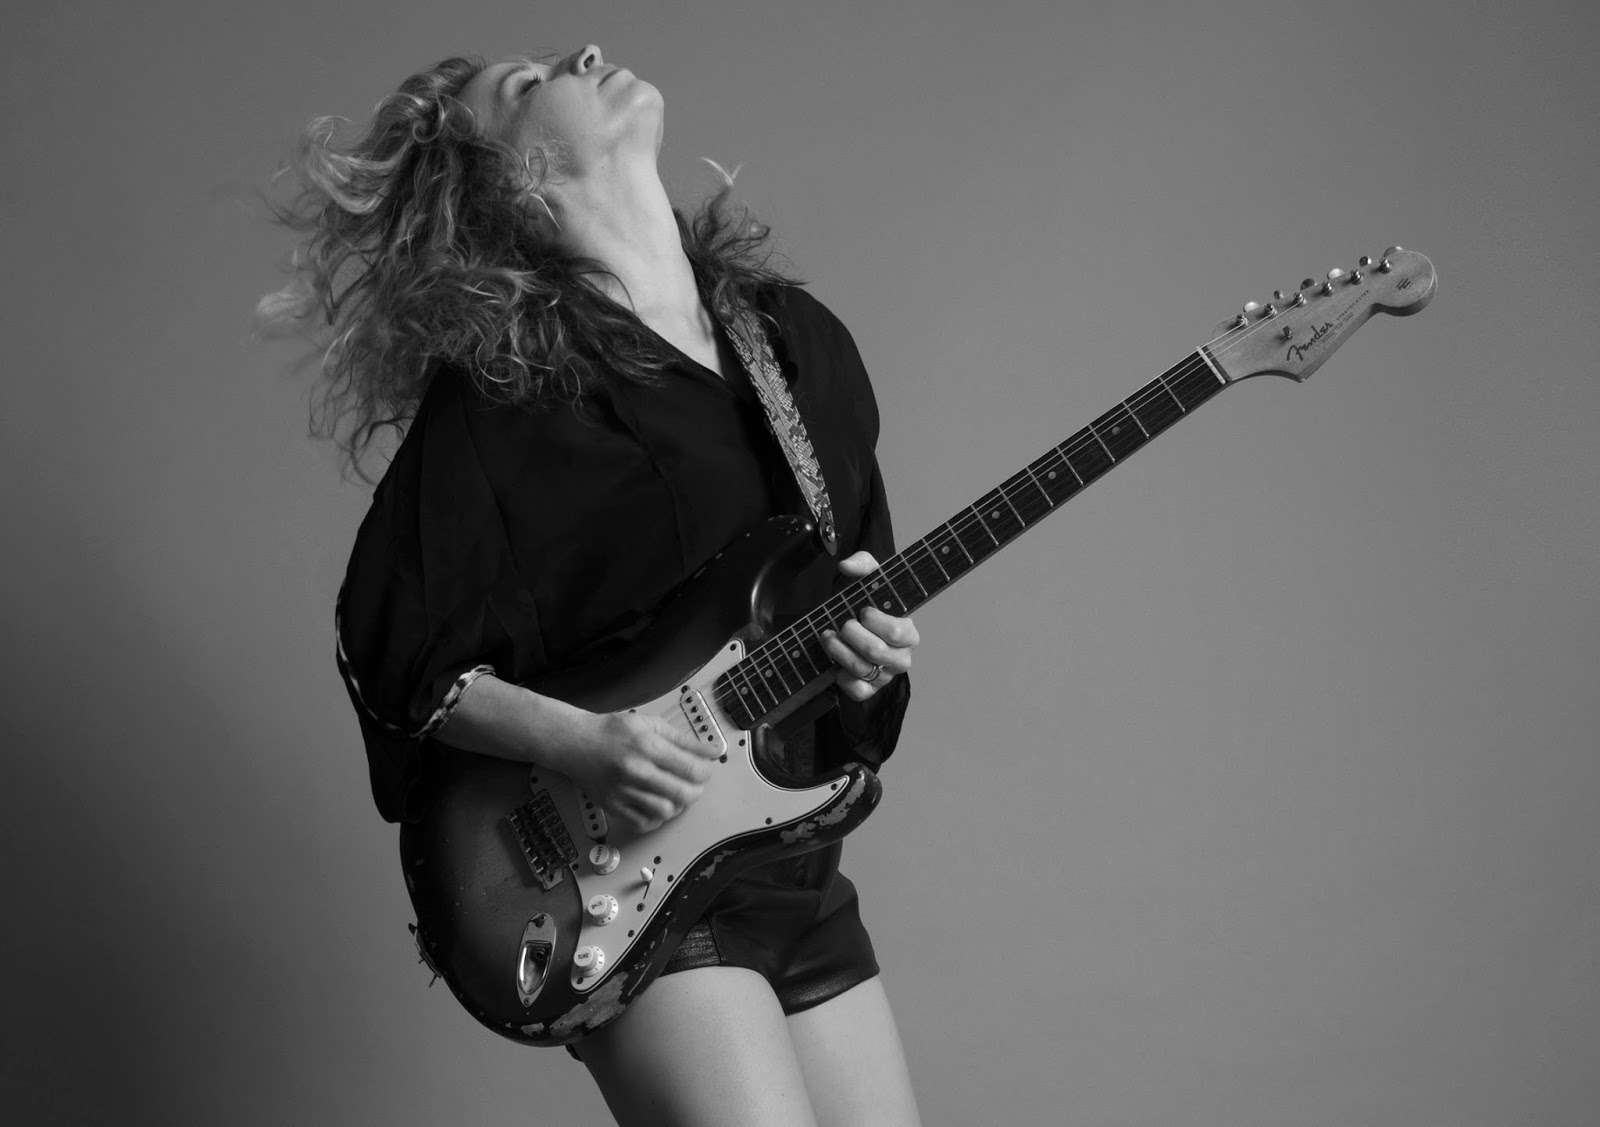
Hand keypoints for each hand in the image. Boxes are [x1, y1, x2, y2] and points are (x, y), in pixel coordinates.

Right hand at [566, 711, 722, 833]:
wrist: (574, 742)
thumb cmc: (611, 731)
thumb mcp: (649, 724)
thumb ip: (682, 739)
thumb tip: (711, 751)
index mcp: (648, 747)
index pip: (691, 768)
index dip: (706, 772)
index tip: (705, 770)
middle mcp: (636, 771)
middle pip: (682, 794)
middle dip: (697, 791)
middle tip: (695, 784)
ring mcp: (623, 792)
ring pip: (665, 811)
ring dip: (677, 806)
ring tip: (676, 794)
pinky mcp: (612, 806)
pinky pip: (642, 823)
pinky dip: (656, 818)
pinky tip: (658, 805)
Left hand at [821, 550, 920, 702]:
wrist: (854, 627)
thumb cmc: (867, 603)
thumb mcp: (869, 579)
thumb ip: (862, 564)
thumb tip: (846, 566)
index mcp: (909, 633)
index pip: (897, 632)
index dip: (874, 621)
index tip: (863, 610)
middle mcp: (902, 658)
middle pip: (875, 651)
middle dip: (851, 634)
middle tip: (843, 624)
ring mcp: (885, 676)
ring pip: (861, 669)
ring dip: (838, 650)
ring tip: (828, 636)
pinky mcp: (869, 690)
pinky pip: (857, 691)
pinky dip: (842, 677)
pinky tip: (836, 664)